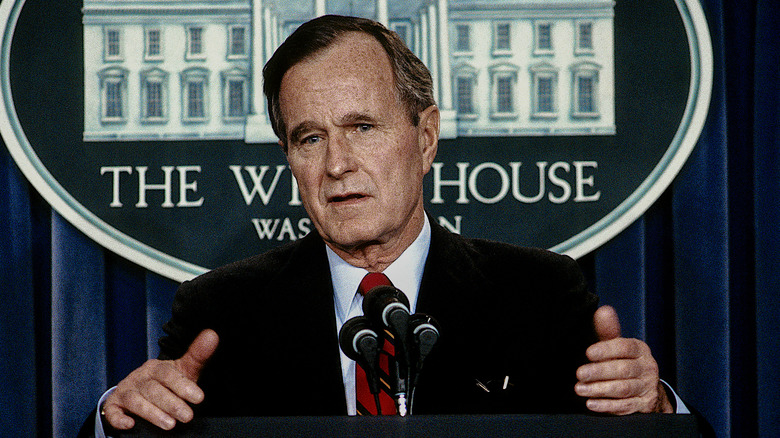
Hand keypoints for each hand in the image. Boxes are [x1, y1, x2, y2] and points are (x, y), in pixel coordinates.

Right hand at [102, 329, 218, 429]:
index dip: (183, 385)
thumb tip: (212, 334)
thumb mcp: (183, 370)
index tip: (199, 398)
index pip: (168, 374)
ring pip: (135, 401)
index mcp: (156, 367)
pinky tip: (130, 425)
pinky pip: (112, 411)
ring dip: (152, 413)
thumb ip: (198, 355)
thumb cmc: (166, 383)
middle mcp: (139, 377)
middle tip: (187, 416)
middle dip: (171, 404)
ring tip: (169, 424)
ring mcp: (125, 391)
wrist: (138, 392)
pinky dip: (119, 418)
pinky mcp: (113, 405)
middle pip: (154, 389)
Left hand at [575, 306, 672, 413]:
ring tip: (580, 389)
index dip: (607, 350)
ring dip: (599, 390)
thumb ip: (608, 331)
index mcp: (640, 350)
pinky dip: (607, 406)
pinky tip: (591, 403)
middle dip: (599, 372)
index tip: (588, 353)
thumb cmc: (625, 362)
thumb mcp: (617, 346)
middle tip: (580, 373)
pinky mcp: (644, 405)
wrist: (646, 390)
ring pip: (623, 389)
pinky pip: (625, 406)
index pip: (625, 347)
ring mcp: (647, 387)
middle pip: (623, 369)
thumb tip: (603, 311)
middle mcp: (647, 367)